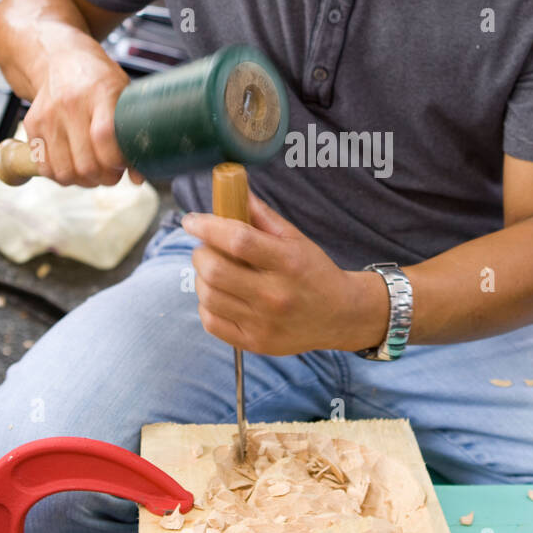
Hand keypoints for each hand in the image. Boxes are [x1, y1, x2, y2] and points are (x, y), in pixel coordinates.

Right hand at [24, 44, 144, 187]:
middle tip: (112, 172)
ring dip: (83, 181)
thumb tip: (139, 179)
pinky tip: (73, 164)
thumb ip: (133, 134)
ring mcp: (48, 115)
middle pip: (85, 163)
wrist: (59, 58)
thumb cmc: (99, 80)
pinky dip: (61, 175)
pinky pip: (45, 168)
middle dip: (104, 178)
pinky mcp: (31, 125)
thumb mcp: (123, 95)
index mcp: (100, 92)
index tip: (124, 165)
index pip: (104, 138)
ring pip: (64, 172)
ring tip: (94, 170)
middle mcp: (70, 104)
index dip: (116, 162)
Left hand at [182, 192, 387, 354]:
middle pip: (216, 270)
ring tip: (214, 270)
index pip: (238, 240)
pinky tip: (219, 295)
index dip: (208, 227)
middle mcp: (275, 295)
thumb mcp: (296, 239)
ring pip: (208, 296)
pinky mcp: (255, 343)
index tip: (192, 221)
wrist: (341, 316)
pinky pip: (211, 322)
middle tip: (206, 247)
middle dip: (201, 252)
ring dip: (201, 277)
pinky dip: (206, 304)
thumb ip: (262, 216)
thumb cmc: (315, 272)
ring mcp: (263, 323)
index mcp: (288, 262)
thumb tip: (233, 190)